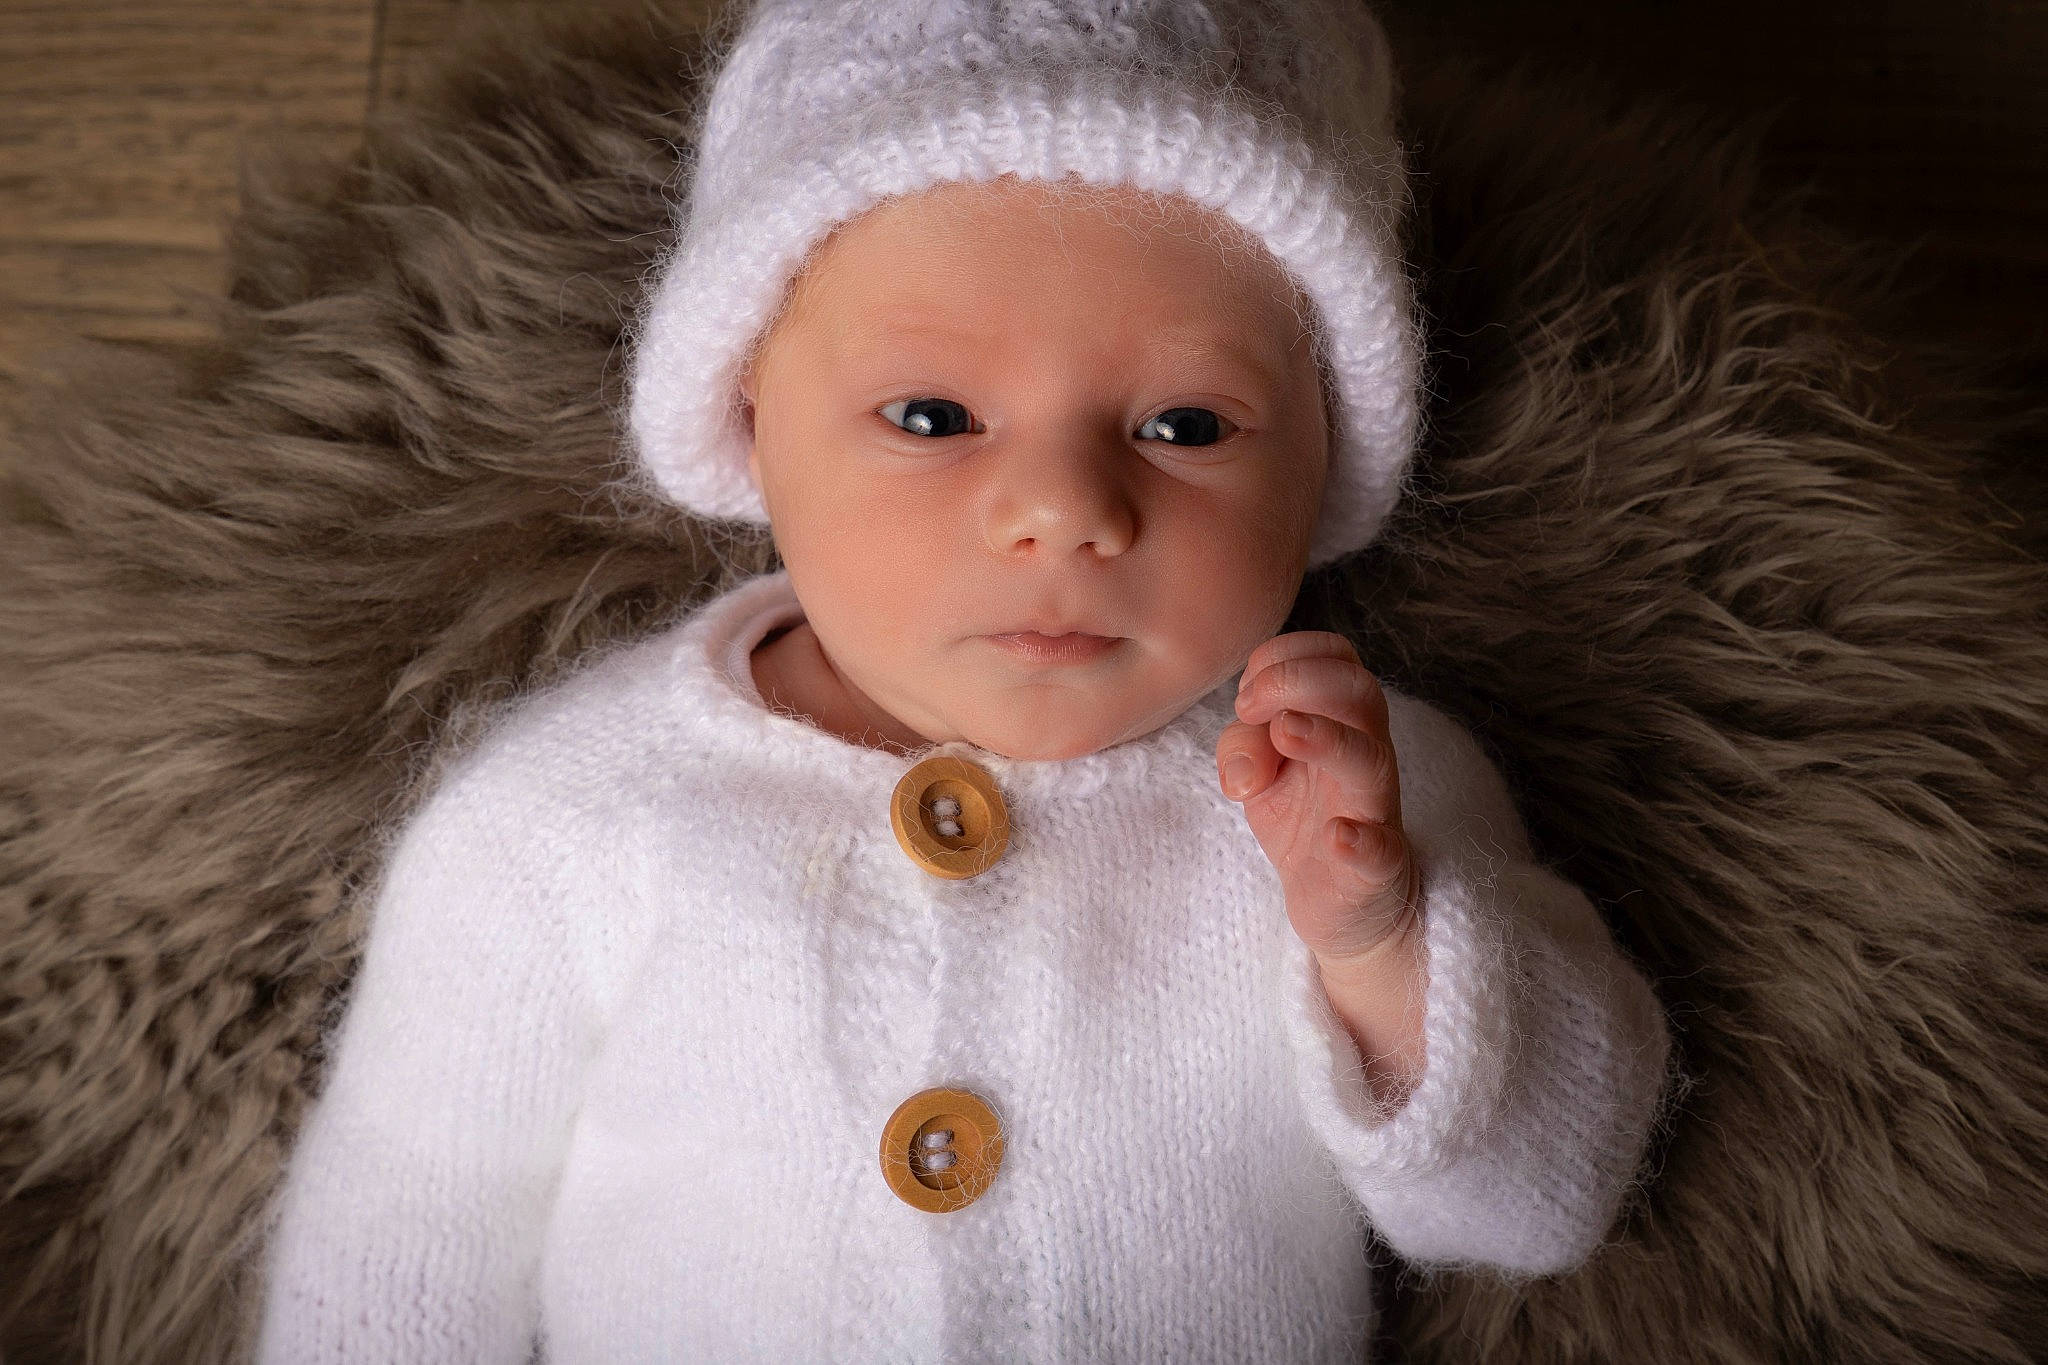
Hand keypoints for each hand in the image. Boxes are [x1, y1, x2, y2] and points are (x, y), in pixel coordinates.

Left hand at [1217, 631, 1419, 970]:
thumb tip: (1247, 761)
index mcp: (1343, 719)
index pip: (1333, 653)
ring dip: (1326, 737)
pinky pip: (1380, 849)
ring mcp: (1374, 809)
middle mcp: (1366, 752)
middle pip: (1359, 689)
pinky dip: (1361, 841)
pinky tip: (1338, 835)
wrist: (1340, 902)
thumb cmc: (1302, 816)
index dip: (1282, 658)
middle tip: (1250, 710)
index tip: (1247, 697)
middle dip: (1296, 680)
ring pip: (1369, 758)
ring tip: (1286, 731)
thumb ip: (1243, 745)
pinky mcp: (1375, 868)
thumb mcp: (1258, 771)